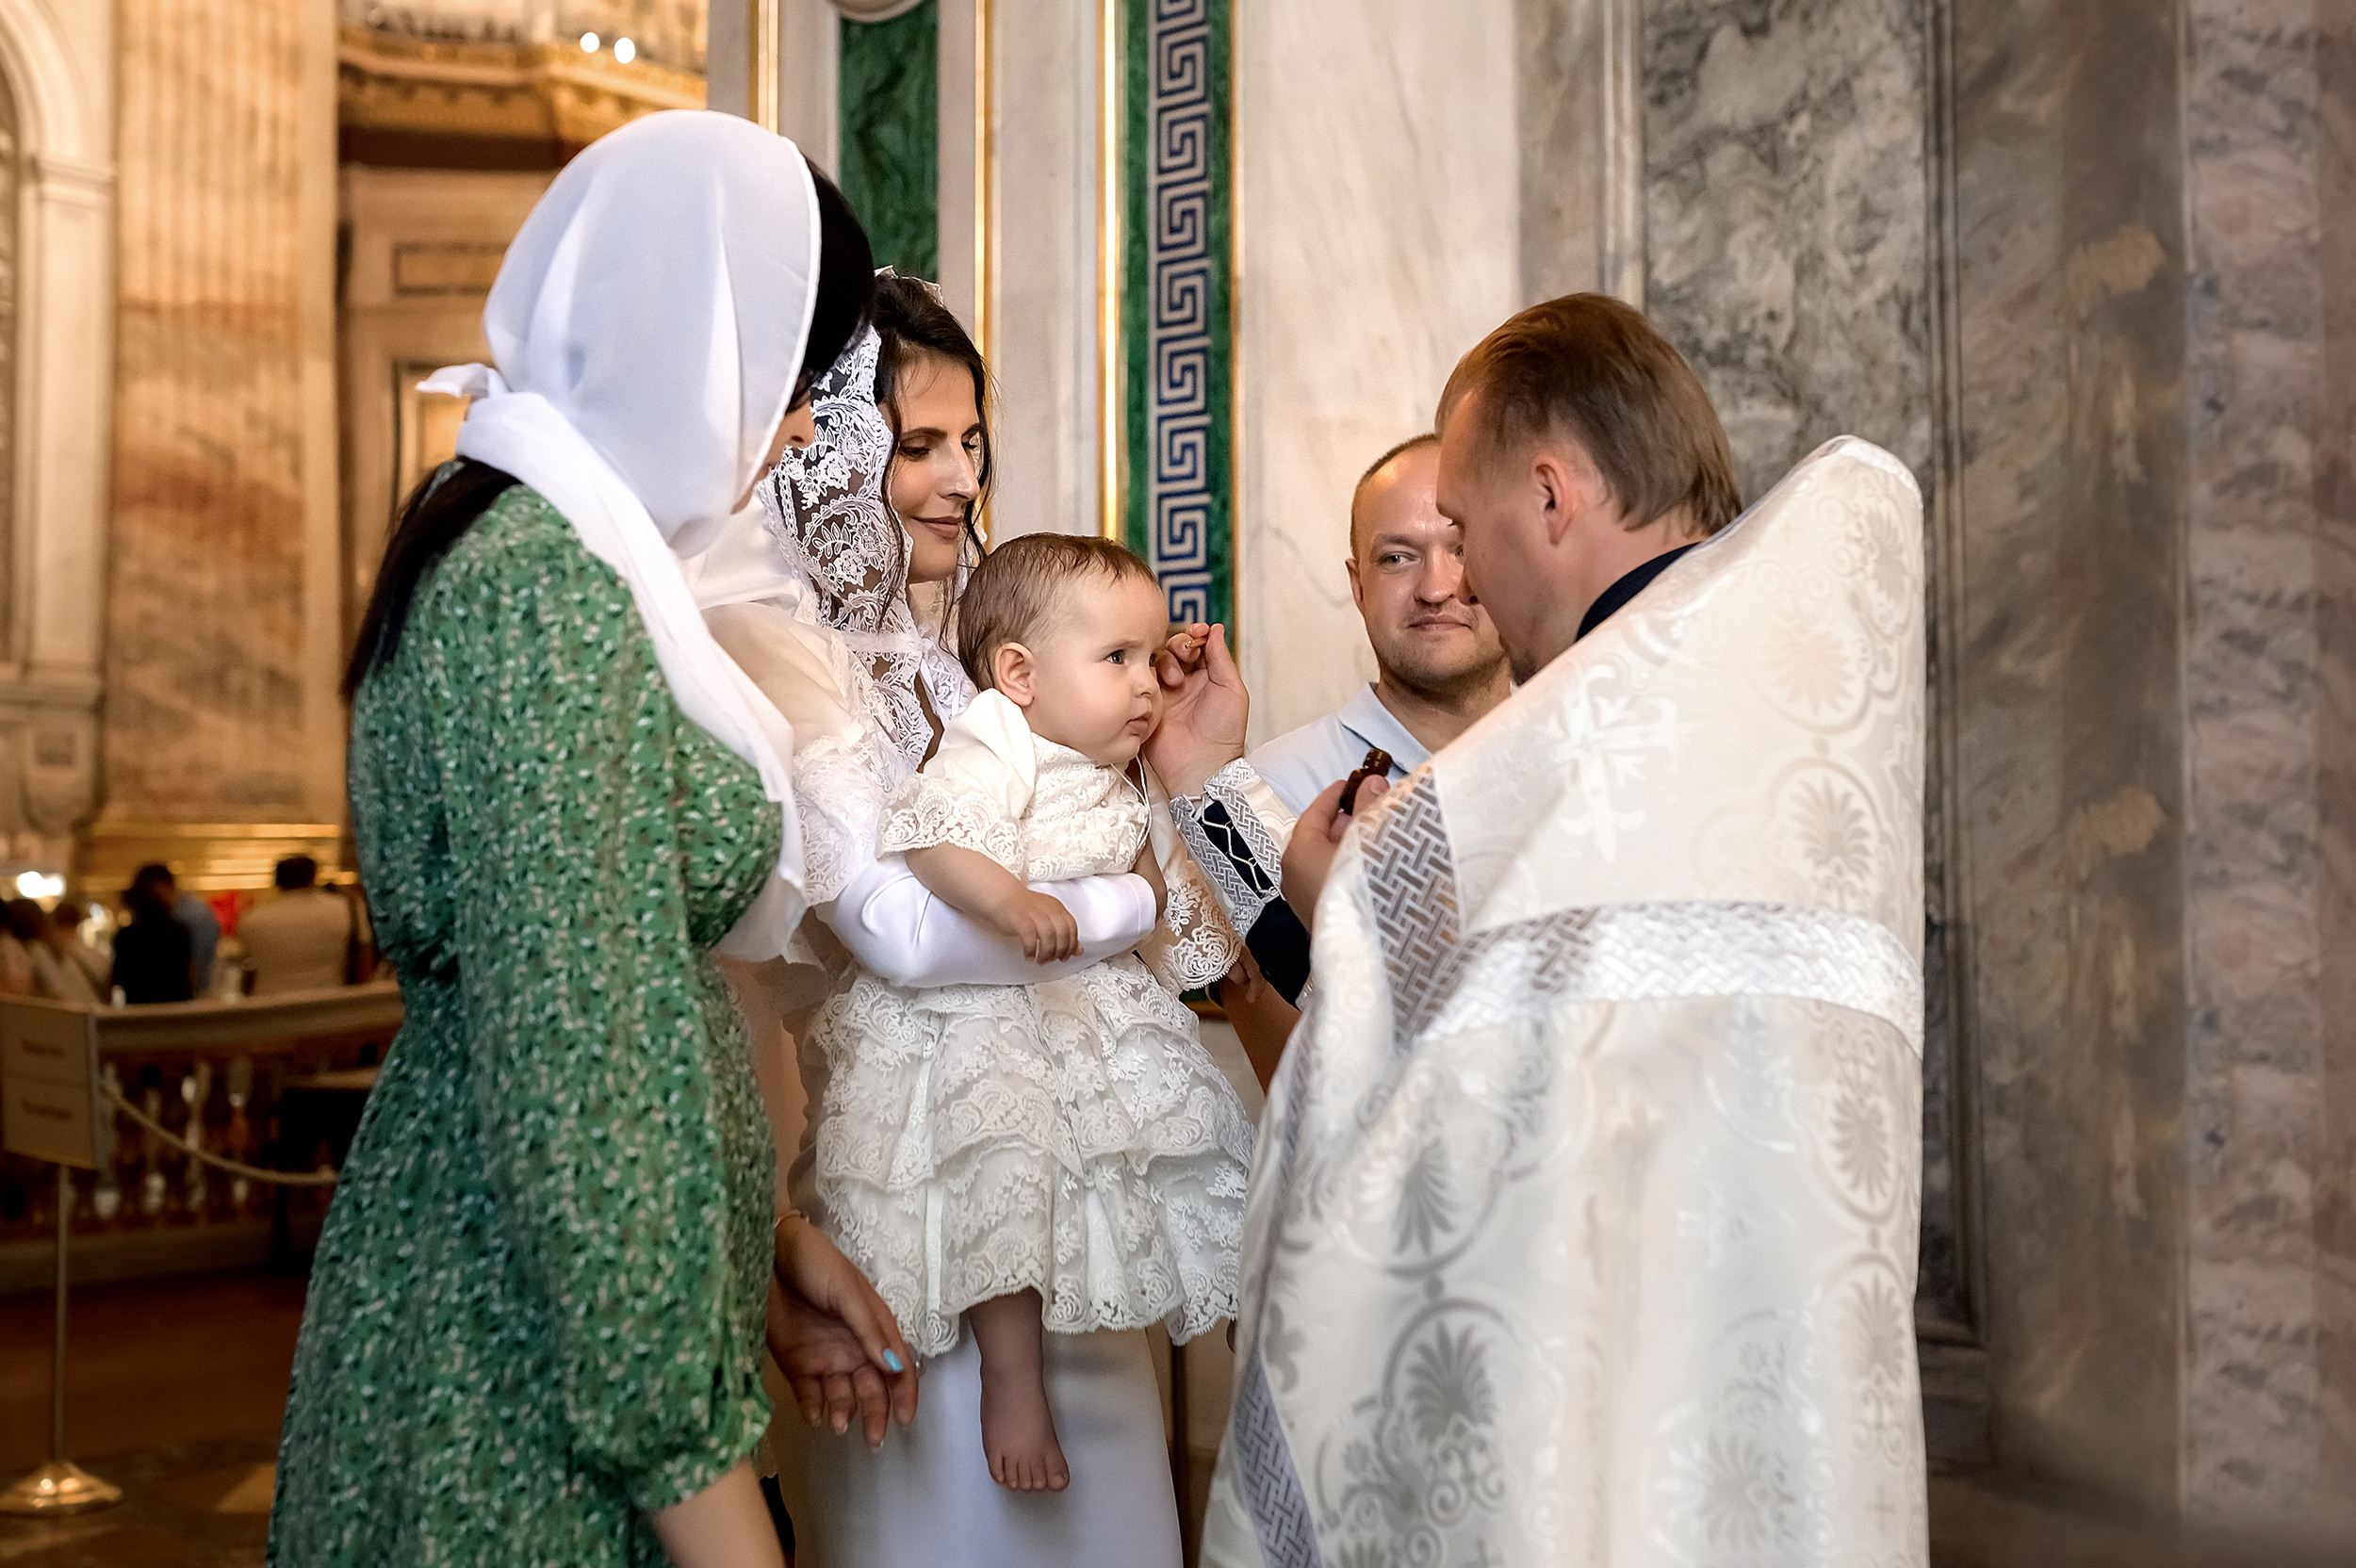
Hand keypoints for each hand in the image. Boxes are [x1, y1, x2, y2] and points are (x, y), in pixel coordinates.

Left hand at [770, 1216, 917, 1445]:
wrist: (767, 1255)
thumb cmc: (817, 1265)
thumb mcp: (848, 1292)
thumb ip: (868, 1330)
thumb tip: (893, 1367)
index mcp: (874, 1329)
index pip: (898, 1367)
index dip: (905, 1393)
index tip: (905, 1419)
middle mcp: (854, 1349)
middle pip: (873, 1389)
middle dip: (876, 1414)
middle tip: (873, 1439)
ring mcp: (826, 1359)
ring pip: (843, 1398)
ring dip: (845, 1413)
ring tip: (838, 1422)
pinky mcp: (797, 1367)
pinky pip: (810, 1396)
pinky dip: (815, 1410)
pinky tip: (815, 1415)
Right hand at [996, 888, 1079, 962]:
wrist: (1002, 896)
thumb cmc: (1024, 909)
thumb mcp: (1048, 919)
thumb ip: (1064, 934)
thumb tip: (1078, 951)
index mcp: (1057, 908)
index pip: (1072, 928)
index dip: (1071, 945)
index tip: (1065, 956)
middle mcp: (1048, 909)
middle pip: (1062, 933)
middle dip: (1059, 951)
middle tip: (1052, 960)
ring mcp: (1034, 913)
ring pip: (1049, 936)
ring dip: (1046, 953)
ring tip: (1040, 960)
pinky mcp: (1021, 919)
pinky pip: (1030, 937)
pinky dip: (1031, 949)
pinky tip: (1029, 955)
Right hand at [1145, 623, 1248, 796]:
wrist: (1201, 764)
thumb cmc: (1224, 733)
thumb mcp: (1232, 690)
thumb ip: (1221, 658)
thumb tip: (1216, 628)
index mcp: (1207, 677)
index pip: (1197, 645)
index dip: (1196, 634)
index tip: (1198, 632)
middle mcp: (1184, 682)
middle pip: (1174, 648)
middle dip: (1180, 645)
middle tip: (1186, 656)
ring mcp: (1164, 692)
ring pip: (1157, 660)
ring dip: (1166, 662)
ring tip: (1175, 680)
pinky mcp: (1147, 703)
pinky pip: (1141, 679)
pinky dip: (1148, 674)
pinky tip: (1158, 684)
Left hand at [1279, 775, 1386, 933]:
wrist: (1365, 949)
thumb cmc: (1361, 891)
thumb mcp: (1368, 840)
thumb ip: (1369, 808)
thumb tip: (1372, 783)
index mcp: (1298, 851)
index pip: (1314, 812)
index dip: (1336, 795)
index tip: (1352, 782)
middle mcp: (1293, 874)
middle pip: (1319, 836)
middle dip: (1346, 820)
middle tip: (1372, 805)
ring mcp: (1304, 898)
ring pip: (1326, 859)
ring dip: (1349, 844)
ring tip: (1377, 833)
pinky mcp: (1318, 915)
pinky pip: (1330, 879)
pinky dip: (1347, 866)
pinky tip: (1370, 864)